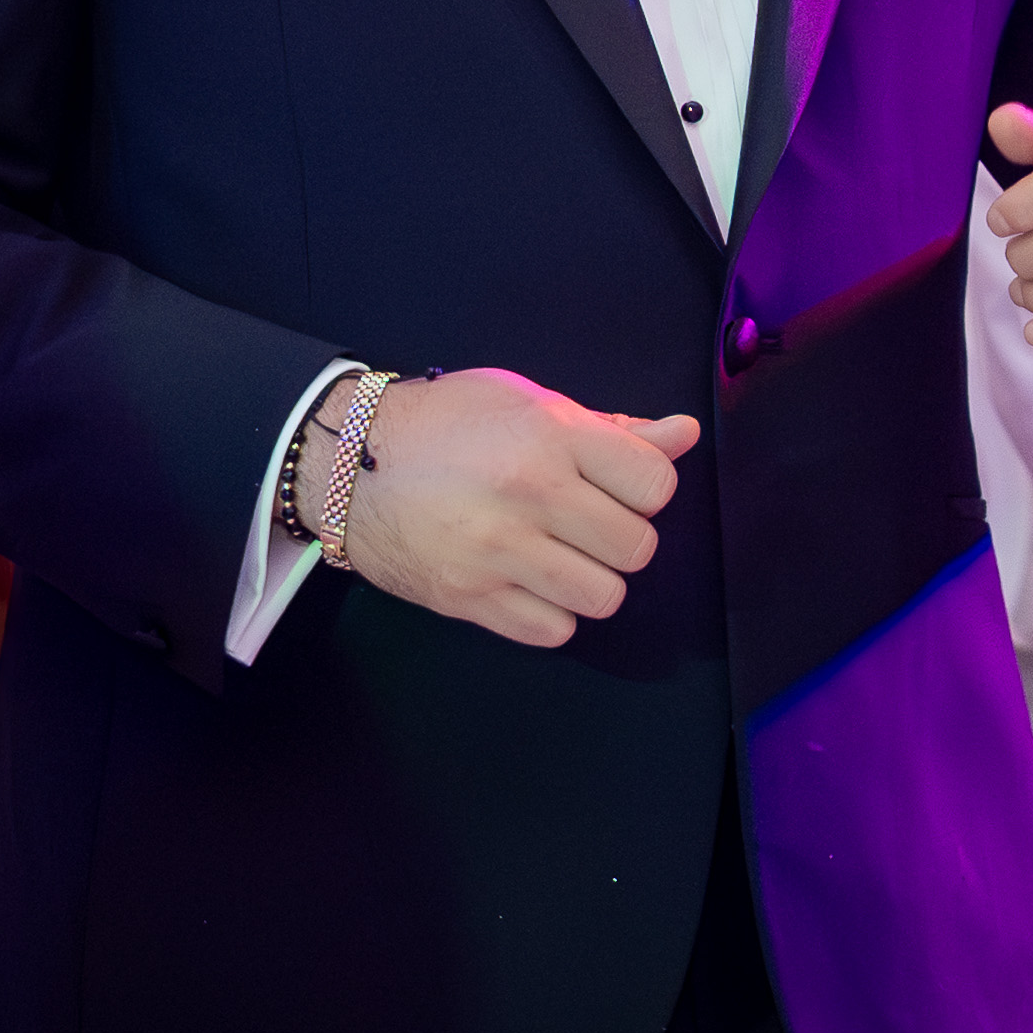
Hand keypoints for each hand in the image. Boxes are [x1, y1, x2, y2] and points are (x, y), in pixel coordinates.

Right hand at [331, 369, 703, 648]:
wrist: (349, 461)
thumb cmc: (445, 424)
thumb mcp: (529, 402)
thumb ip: (611, 427)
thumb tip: (683, 435)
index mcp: (551, 435)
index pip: (654, 485)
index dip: (644, 490)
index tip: (619, 488)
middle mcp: (530, 493)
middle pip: (636, 548)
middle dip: (622, 539)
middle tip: (588, 525)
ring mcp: (498, 550)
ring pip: (602, 597)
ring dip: (591, 581)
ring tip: (560, 556)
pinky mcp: (468, 597)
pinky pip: (551, 630)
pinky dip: (550, 613)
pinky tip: (528, 582)